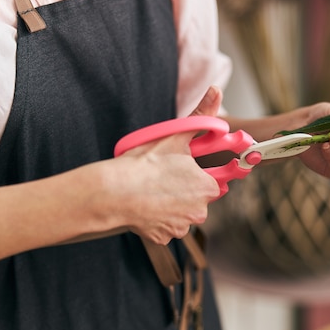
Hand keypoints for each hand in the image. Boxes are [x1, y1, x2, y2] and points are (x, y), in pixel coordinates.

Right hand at [111, 86, 223, 243]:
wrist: (113, 192)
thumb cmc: (144, 164)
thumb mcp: (174, 136)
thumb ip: (200, 116)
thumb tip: (216, 91)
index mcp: (206, 187)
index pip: (213, 182)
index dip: (197, 174)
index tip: (182, 170)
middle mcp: (199, 210)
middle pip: (197, 200)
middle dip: (184, 190)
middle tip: (163, 178)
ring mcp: (181, 226)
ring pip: (181, 214)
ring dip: (171, 206)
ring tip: (151, 192)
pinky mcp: (164, 237)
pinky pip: (165, 227)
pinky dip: (157, 219)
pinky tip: (145, 207)